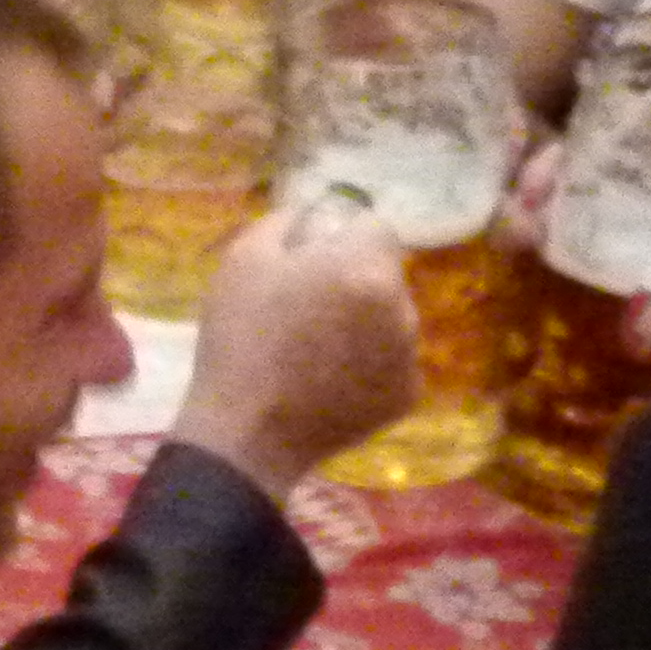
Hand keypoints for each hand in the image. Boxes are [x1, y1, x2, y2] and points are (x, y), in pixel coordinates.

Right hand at [171, 191, 420, 498]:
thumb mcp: (246, 257)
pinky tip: (330, 376)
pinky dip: (370, 361)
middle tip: (308, 304)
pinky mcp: (406, 397)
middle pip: (384, 272)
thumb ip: (289, 221)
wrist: (246, 433)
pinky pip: (393, 358)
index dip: (341, 235)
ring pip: (391, 316)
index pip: (374, 226)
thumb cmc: (241, 337)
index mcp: (366, 269)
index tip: (311, 258)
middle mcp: (401, 310)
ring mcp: (409, 358)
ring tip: (317, 345)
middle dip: (354, 277)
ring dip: (365, 319)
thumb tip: (316, 216)